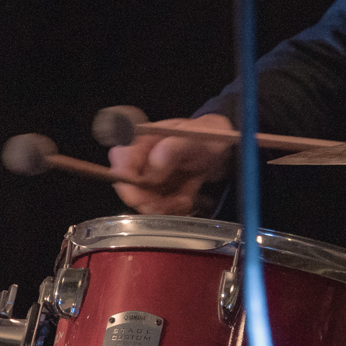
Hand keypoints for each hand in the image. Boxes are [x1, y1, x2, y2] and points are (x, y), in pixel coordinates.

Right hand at [109, 114, 234, 214]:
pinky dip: (173, 209)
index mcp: (146, 140)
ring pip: (144, 201)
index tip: (137, 191)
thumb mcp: (195, 139)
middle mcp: (144, 159)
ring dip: (162, 206)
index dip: (123, 176)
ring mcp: (153, 177)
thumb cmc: (209, 137)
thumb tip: (154, 162)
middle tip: (164, 204)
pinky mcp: (163, 191)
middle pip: (128, 185)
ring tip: (183, 200)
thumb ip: (174, 148)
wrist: (225, 150)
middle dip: (145, 199)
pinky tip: (186, 201)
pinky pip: (160, 207)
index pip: (120, 157)